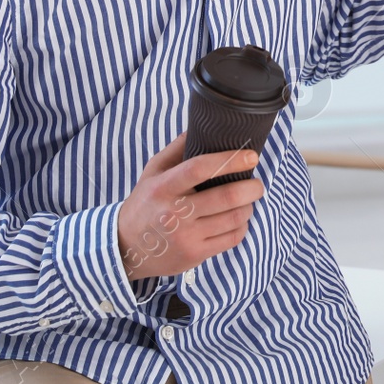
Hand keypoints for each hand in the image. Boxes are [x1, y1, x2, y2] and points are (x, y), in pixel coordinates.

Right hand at [116, 133, 265, 280]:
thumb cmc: (144, 203)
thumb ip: (176, 149)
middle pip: (226, 197)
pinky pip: (232, 238)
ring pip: (234, 218)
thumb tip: (202, 128)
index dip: (230, 160)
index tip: (251, 156)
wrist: (126, 247)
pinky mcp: (194, 255)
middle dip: (252, 187)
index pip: (200, 169)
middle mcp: (175, 213)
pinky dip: (242, 225)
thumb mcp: (152, 172)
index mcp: (164, 187)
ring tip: (248, 200)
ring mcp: (186, 237)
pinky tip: (238, 218)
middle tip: (257, 182)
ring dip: (249, 206)